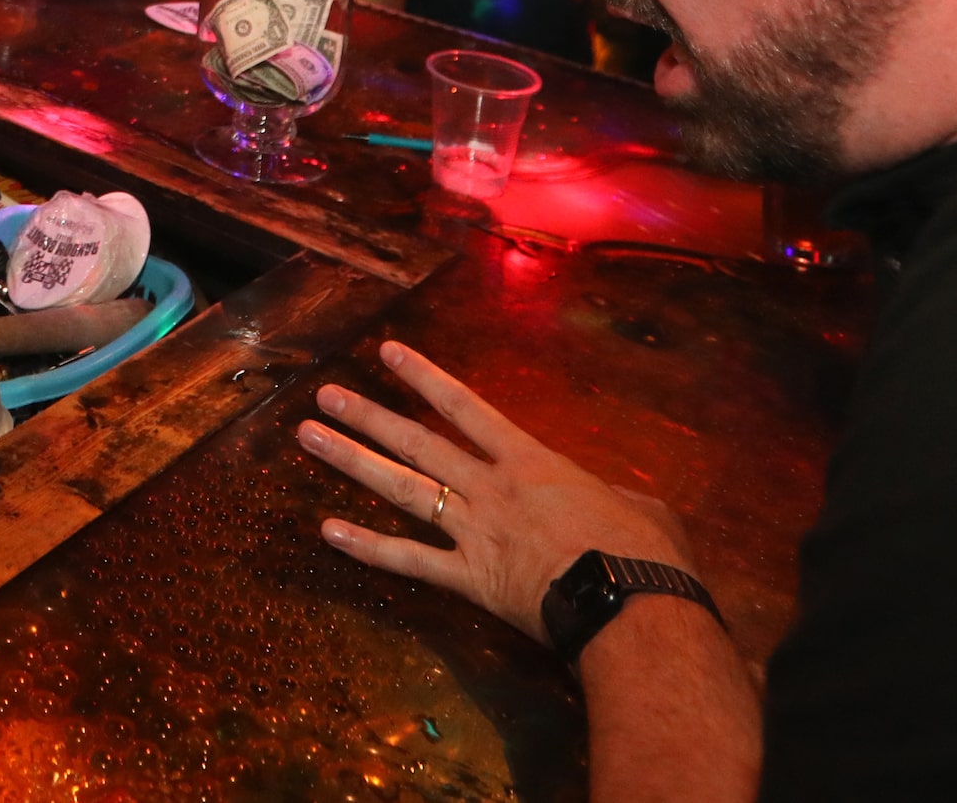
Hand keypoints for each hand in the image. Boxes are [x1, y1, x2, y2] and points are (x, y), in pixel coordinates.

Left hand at [297, 341, 697, 645]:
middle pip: (418, 443)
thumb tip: (616, 500)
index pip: (466, 407)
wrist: (633, 604)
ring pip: (402, 490)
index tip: (388, 352)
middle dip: (369, 416)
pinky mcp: (470, 579)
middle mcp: (491, 488)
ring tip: (310, 436)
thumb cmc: (647, 553)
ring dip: (352, 460)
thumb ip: (613, 494)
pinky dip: (368, 547)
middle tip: (325, 395)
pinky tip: (329, 531)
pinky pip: (409, 561)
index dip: (424, 377)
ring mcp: (475, 531)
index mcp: (532, 462)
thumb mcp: (643, 506)